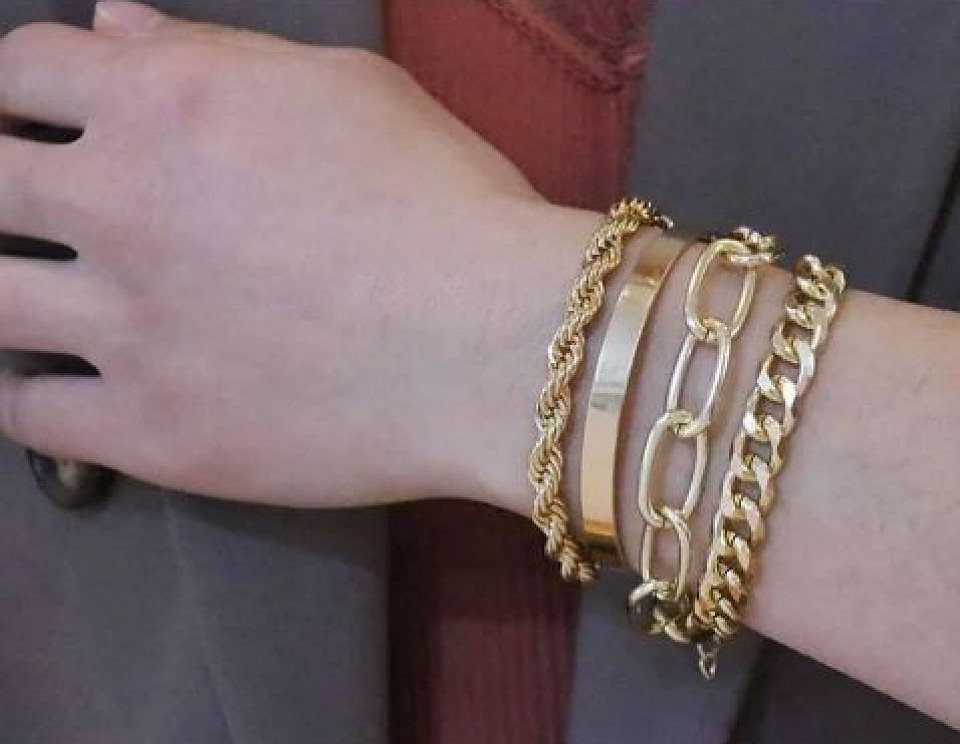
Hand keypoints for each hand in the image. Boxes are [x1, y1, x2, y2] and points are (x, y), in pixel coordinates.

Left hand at [0, 2, 596, 507]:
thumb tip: (114, 29)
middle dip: (7, 188)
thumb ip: (218, 56)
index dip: (24, 94)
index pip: (21, 71)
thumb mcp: (352, 93)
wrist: (498, 345)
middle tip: (48, 217)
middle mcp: (120, 206)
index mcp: (163, 105)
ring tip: (60, 304)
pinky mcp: (151, 433)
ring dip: (13, 291)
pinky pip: (30, 413)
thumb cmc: (448, 204)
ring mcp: (127, 328)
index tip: (43, 123)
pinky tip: (77, 386)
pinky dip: (37, 394)